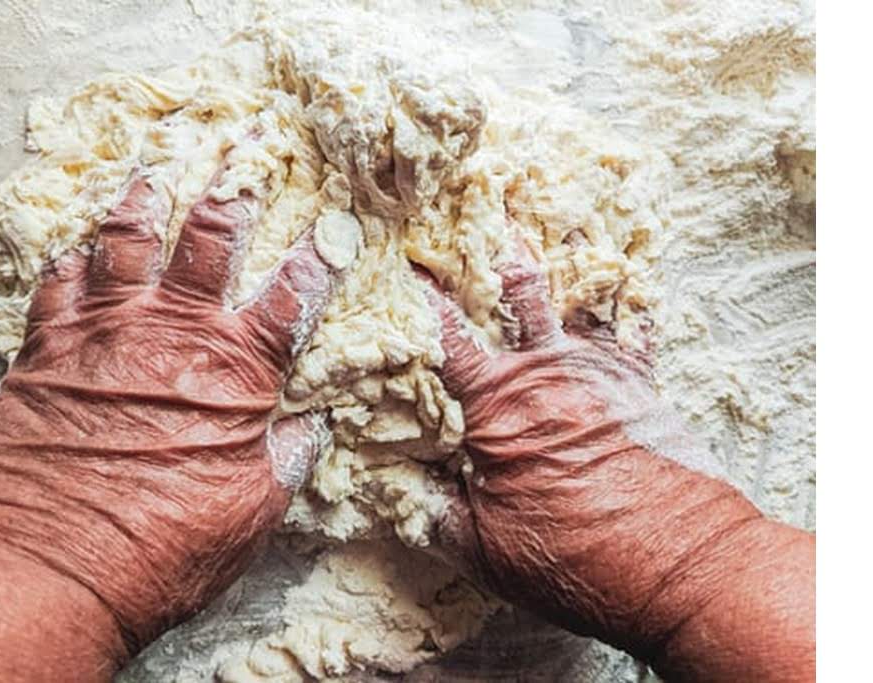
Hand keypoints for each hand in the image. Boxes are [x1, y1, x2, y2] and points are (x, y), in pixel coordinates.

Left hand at [0, 160, 338, 655]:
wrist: (54, 563)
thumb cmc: (165, 545)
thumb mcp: (252, 510)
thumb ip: (286, 456)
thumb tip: (311, 427)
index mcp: (235, 368)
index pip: (293, 294)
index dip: (322, 255)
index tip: (341, 223)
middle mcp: (173, 331)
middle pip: (209, 236)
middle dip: (234, 182)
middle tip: (248, 141)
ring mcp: (106, 331)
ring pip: (127, 238)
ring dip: (144, 194)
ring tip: (154, 163)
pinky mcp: (48, 348)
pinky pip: (57, 283)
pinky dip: (70, 260)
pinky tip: (76, 247)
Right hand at [420, 239, 814, 680]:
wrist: (676, 563)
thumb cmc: (572, 556)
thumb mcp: (483, 549)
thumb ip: (435, 514)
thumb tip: (396, 495)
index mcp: (496, 406)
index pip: (446, 338)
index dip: (421, 297)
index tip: (402, 259)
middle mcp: (546, 373)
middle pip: (514, 294)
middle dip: (492, 249)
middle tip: (480, 205)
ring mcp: (600, 371)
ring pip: (575, 294)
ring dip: (562, 254)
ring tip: (550, 215)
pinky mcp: (642, 384)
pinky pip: (636, 324)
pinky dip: (629, 294)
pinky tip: (626, 268)